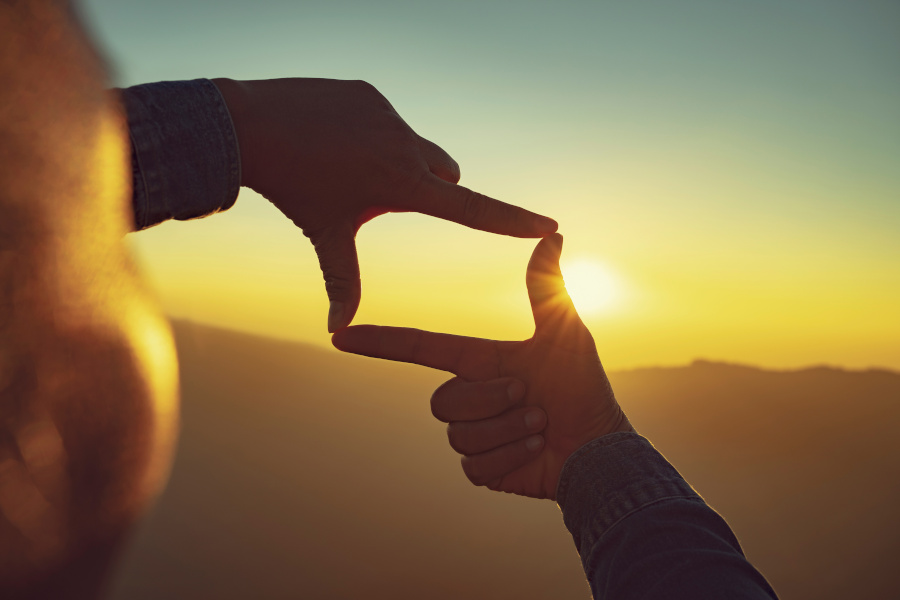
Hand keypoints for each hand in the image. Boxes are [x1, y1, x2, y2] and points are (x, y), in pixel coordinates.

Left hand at [211, 78, 557, 331]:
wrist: (252, 128)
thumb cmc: (295, 189)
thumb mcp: (326, 236)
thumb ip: (342, 282)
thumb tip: (337, 332)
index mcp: (402, 185)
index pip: (470, 209)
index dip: (511, 221)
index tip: (548, 224)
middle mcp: (405, 146)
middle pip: (445, 174)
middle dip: (431, 189)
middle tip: (383, 194)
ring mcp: (389, 116)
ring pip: (415, 147)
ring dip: (398, 162)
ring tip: (349, 167)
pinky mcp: (371, 94)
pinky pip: (388, 121)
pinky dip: (373, 135)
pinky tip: (335, 140)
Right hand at [332, 234, 632, 499]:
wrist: (600, 448)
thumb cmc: (584, 387)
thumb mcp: (565, 332)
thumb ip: (548, 287)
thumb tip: (552, 233)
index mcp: (480, 362)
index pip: (420, 348)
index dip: (380, 342)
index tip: (342, 334)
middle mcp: (471, 396)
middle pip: (443, 401)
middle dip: (492, 399)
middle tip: (532, 398)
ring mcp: (474, 434)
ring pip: (460, 434)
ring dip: (509, 429)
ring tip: (541, 424)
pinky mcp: (482, 468)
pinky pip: (474, 464)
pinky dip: (513, 457)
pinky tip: (537, 450)